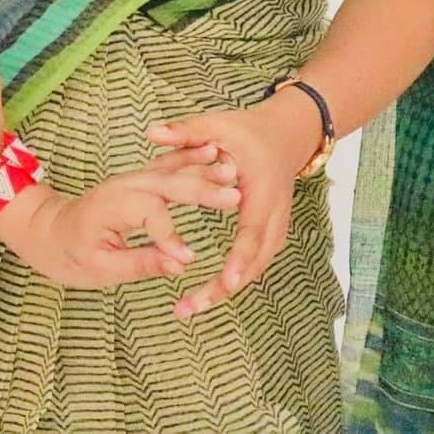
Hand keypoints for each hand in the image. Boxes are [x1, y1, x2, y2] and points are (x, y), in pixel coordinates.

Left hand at [0, 144, 241, 286]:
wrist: (48, 230)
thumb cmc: (70, 253)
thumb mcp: (100, 268)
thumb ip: (141, 263)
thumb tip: (179, 265)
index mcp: (110, 206)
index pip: (149, 213)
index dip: (170, 235)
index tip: (190, 259)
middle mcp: (123, 186)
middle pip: (167, 183)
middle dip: (201, 189)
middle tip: (234, 196)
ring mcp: (132, 180)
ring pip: (171, 170)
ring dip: (202, 170)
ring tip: (232, 170)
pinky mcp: (139, 181)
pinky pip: (168, 166)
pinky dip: (190, 160)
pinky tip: (213, 154)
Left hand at [147, 91, 325, 318]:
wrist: (283, 136)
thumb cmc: (246, 131)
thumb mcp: (215, 125)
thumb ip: (184, 131)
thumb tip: (150, 132)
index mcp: (261, 191)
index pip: (252, 230)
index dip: (239, 258)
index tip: (224, 282)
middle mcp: (275, 215)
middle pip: (254, 261)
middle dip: (223, 288)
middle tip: (190, 307)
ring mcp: (276, 228)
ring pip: (254, 268)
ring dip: (223, 291)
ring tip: (188, 309)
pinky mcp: (269, 235)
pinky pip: (251, 264)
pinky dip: (230, 281)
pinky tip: (205, 296)